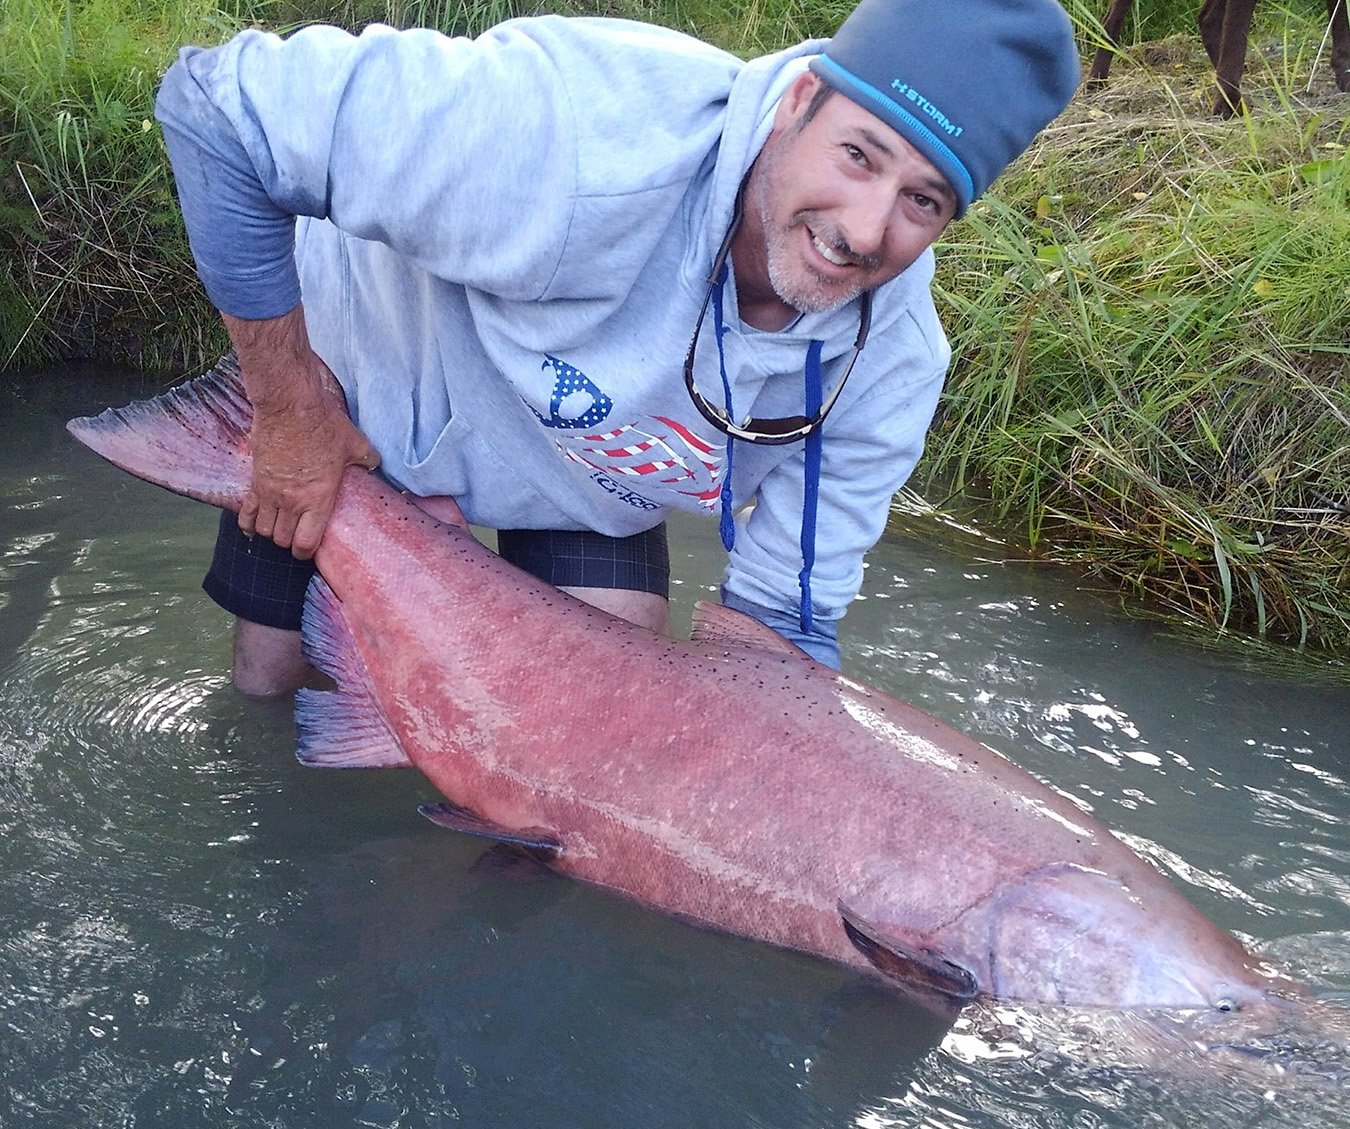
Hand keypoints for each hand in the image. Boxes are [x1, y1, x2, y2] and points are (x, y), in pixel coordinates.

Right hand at [224, 306, 378, 559]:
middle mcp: (291, 501)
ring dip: (271, 531)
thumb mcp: (356, 444)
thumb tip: (376, 464)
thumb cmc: (325, 424)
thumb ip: (367, 460)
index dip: (306, 552)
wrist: (290, 404)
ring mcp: (269, 492)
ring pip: (263, 530)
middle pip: (282, 540)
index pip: (305, 544)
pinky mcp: (254, 480)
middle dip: (289, 541)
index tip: (309, 547)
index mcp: (318, 499)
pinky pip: (245, 513)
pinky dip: (248, 522)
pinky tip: (253, 525)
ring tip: (280, 526)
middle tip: (297, 533)